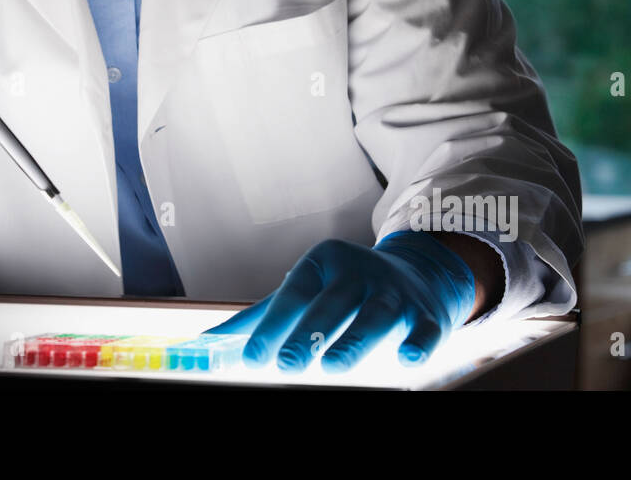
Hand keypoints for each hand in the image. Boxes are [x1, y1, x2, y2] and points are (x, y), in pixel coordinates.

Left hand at [204, 232, 475, 372]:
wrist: (415, 274)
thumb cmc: (342, 290)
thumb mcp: (305, 291)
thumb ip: (260, 317)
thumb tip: (204, 342)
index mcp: (323, 262)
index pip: (294, 293)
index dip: (273, 325)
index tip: (253, 358)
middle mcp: (359, 272)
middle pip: (333, 302)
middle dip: (310, 333)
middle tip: (287, 365)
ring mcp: (394, 292)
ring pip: (375, 315)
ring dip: (354, 341)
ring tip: (333, 368)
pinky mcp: (426, 314)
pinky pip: (424, 329)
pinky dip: (417, 344)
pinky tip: (405, 360)